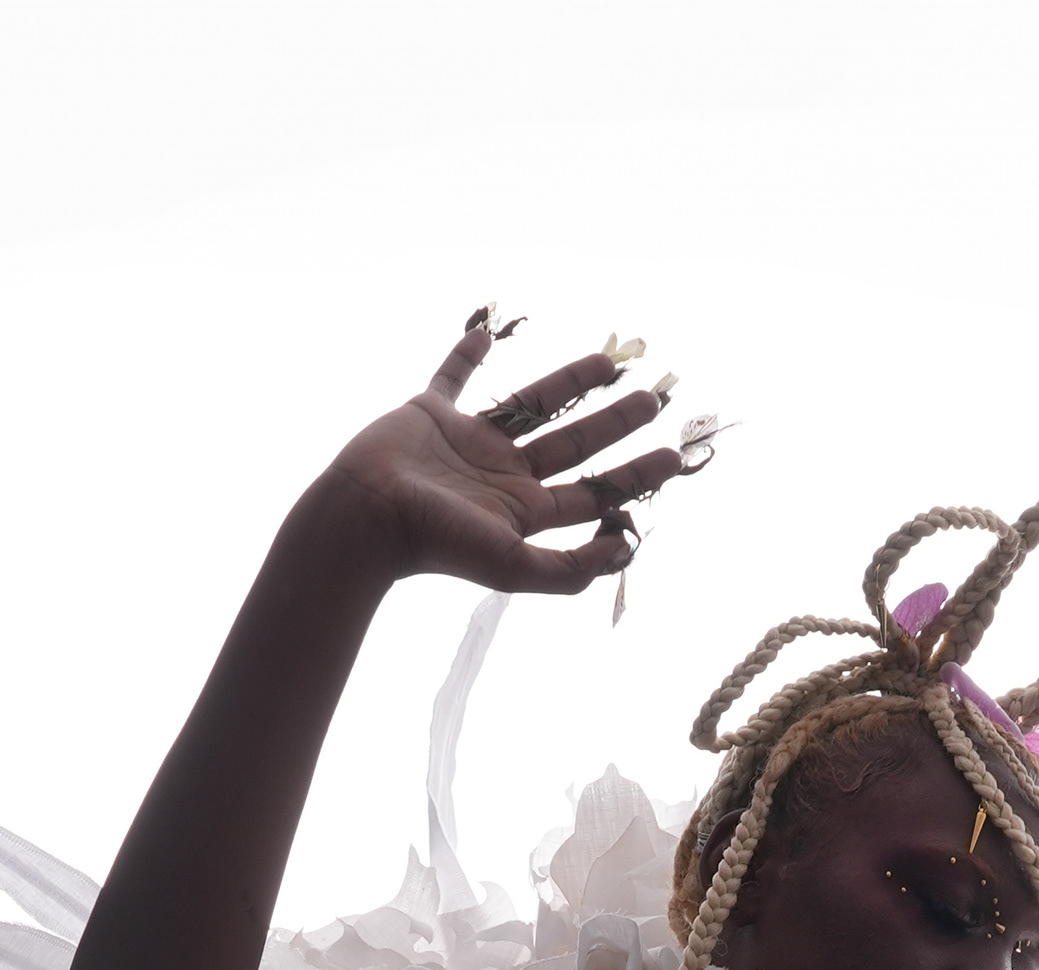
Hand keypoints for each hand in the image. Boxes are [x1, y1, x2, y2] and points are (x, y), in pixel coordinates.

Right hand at [299, 314, 705, 599]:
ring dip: (568, 384)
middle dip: (616, 423)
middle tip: (655, 398)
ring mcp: (467, 444)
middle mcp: (503, 478)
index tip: (674, 454)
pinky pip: (452, 377)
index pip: (594, 492)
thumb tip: (628, 550)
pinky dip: (464, 355)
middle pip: (574, 446)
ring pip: (530, 406)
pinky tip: (483, 331)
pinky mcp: (428, 413)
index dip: (636, 475)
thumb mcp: (512, 566)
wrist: (364, 518)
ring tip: (609, 362)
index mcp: (524, 514)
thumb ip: (569, 570)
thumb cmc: (435, 543)